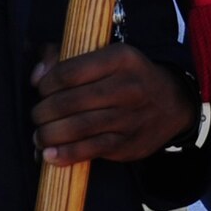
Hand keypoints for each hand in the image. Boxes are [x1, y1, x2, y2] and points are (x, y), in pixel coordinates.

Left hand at [30, 43, 194, 164]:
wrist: (173, 103)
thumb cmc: (128, 77)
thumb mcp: (106, 56)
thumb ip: (65, 57)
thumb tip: (37, 76)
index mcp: (120, 58)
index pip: (69, 72)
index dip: (46, 84)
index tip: (42, 90)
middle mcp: (127, 87)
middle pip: (69, 102)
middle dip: (43, 112)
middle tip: (38, 116)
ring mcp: (129, 117)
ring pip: (77, 127)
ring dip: (48, 135)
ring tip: (40, 136)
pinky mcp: (128, 142)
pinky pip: (90, 150)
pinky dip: (65, 154)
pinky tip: (49, 155)